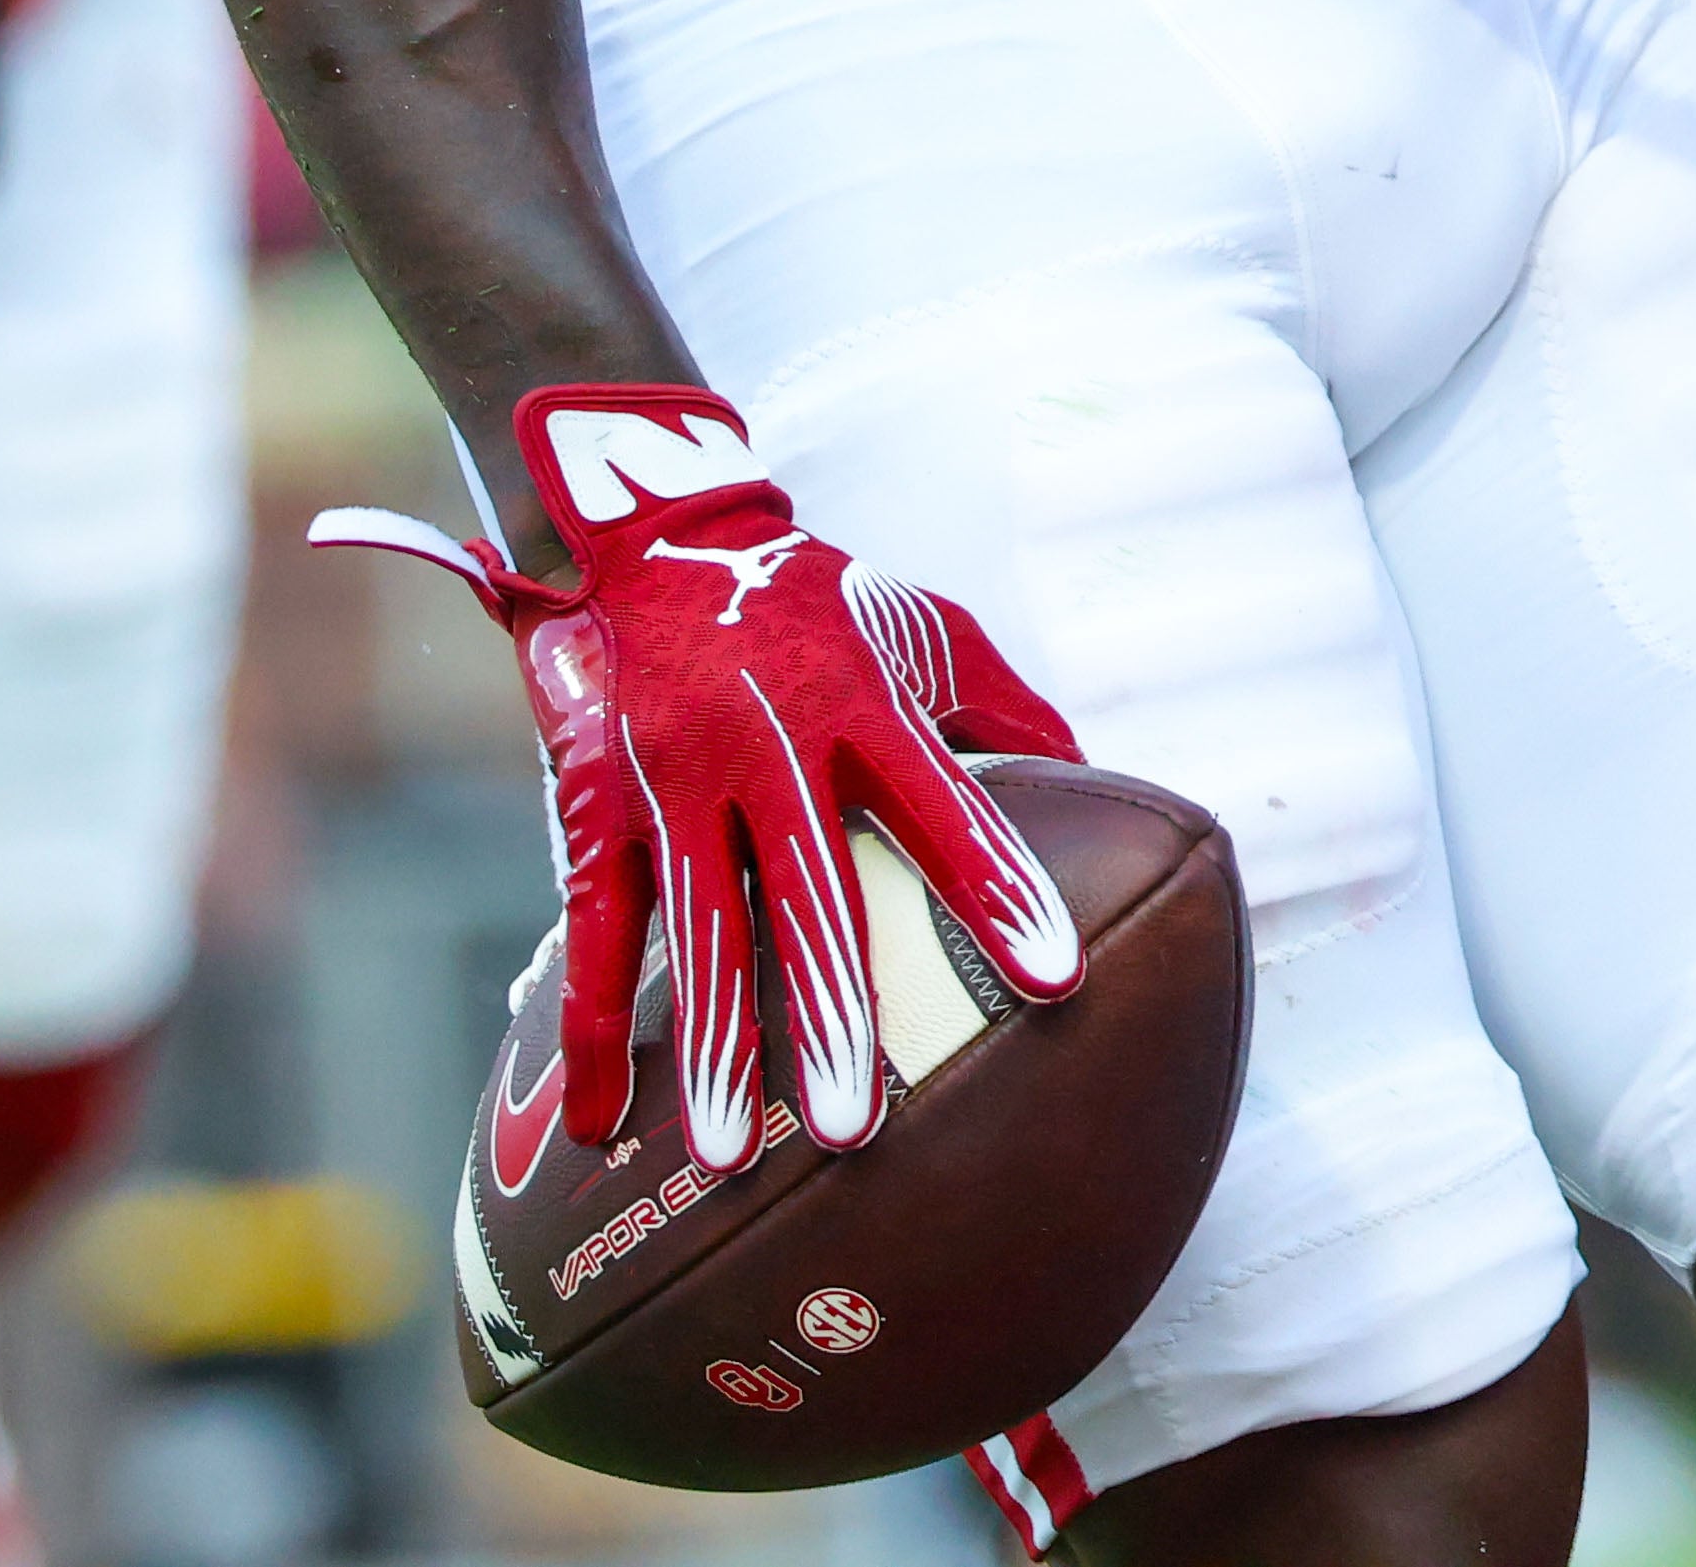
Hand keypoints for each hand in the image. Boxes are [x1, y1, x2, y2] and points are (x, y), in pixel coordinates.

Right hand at [316, 385, 1089, 1168]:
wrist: (652, 539)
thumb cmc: (814, 596)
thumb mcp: (922, 624)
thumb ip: (1007, 707)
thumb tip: (1100, 787)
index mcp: (861, 702)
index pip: (945, 808)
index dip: (998, 888)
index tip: (1055, 977)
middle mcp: (768, 745)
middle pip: (807, 894)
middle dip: (829, 1012)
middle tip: (854, 1128)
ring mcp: (675, 781)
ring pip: (696, 930)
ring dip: (711, 1046)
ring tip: (732, 1156)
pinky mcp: (600, 807)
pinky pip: (595, 932)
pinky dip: (594, 1030)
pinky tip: (605, 1123)